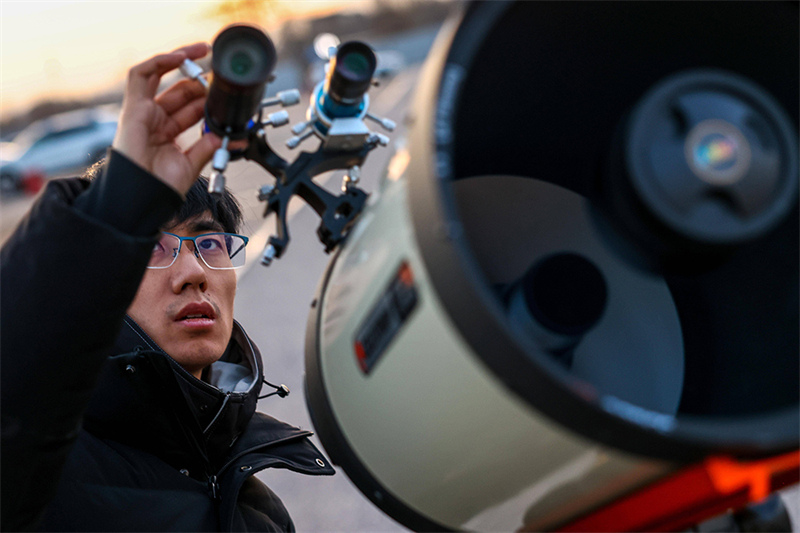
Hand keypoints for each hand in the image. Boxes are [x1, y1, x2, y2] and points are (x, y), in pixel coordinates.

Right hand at [112, 43, 220, 194]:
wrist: (142, 195)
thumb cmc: (160, 186)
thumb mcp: (192, 163)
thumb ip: (210, 146)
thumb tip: (235, 137)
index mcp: (169, 134)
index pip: (191, 108)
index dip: (208, 98)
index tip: (225, 94)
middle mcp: (156, 120)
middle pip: (181, 92)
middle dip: (201, 82)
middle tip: (219, 78)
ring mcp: (144, 112)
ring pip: (161, 77)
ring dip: (181, 60)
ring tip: (201, 51)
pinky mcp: (133, 106)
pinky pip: (141, 75)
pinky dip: (160, 62)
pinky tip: (179, 58)